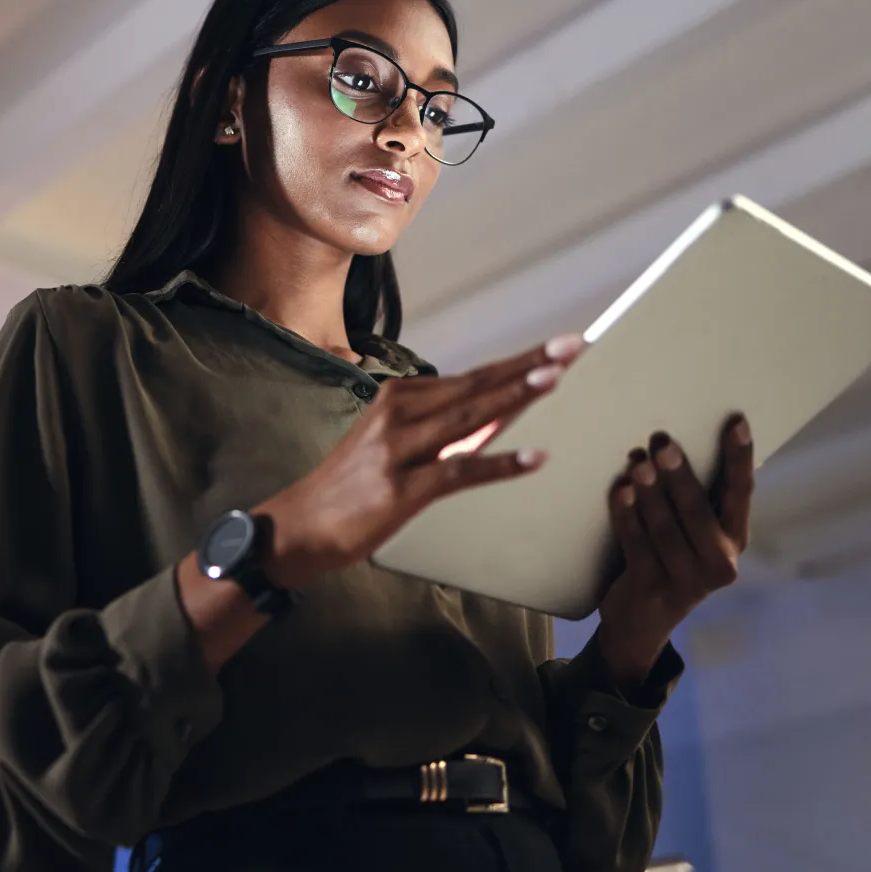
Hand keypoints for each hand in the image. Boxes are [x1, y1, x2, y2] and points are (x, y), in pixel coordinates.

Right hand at [256, 334, 586, 590]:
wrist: (298, 526)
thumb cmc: (351, 487)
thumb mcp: (395, 445)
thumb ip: (443, 429)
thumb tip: (502, 414)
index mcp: (399, 399)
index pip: (472, 376)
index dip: (519, 361)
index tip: (558, 345)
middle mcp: (399, 414)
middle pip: (476, 385)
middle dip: (528, 364)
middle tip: (571, 345)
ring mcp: (399, 450)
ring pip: (468, 417)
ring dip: (514, 396)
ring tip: (554, 378)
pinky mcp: (401, 489)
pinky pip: (459, 472)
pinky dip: (500, 464)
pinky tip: (533, 458)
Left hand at [594, 416, 754, 688]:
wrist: (641, 623)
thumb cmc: (670, 559)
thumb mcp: (694, 535)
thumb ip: (696, 499)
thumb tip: (674, 443)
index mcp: (735, 540)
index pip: (741, 493)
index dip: (739, 458)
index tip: (736, 422)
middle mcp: (720, 562)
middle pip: (698, 509)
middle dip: (679, 473)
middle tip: (662, 441)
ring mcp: (687, 580)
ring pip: (665, 526)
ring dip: (649, 491)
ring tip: (637, 461)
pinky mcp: (652, 588)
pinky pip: (636, 544)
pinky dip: (626, 515)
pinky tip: (619, 491)